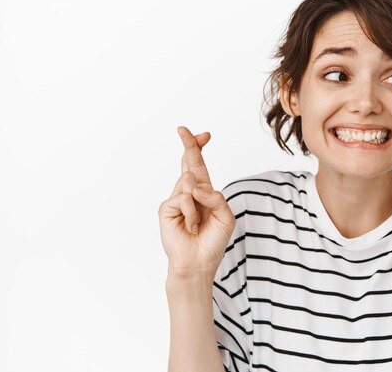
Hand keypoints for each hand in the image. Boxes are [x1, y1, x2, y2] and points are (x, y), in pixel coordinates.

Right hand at [158, 127, 235, 277]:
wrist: (198, 262)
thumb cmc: (213, 241)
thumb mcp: (225, 217)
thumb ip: (216, 197)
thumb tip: (197, 187)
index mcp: (204, 192)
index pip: (200, 166)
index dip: (200, 149)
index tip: (204, 135)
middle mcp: (189, 192)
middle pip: (188, 162)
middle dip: (189, 144)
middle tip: (183, 129)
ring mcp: (176, 199)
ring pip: (189, 180)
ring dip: (199, 202)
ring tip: (198, 223)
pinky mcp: (166, 208)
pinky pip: (183, 198)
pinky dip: (191, 214)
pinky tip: (190, 227)